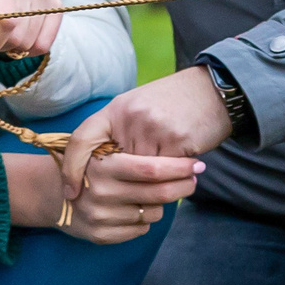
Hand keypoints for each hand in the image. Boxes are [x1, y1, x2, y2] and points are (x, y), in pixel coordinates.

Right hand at [5, 151, 200, 242]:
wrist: (51, 193)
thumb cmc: (88, 164)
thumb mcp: (100, 145)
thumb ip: (132, 146)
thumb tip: (177, 155)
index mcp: (102, 165)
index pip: (152, 169)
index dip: (179, 167)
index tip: (195, 163)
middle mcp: (101, 193)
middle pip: (158, 193)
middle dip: (183, 185)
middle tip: (193, 178)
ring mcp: (100, 217)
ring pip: (154, 213)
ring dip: (162, 203)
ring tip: (157, 192)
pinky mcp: (100, 236)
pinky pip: (141, 229)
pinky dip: (146, 219)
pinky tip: (138, 208)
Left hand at [56, 68, 234, 201]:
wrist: (213, 90)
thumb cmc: (174, 103)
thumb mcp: (138, 109)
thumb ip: (120, 134)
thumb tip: (103, 171)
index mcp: (116, 108)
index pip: (82, 140)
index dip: (71, 168)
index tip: (71, 192)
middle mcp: (130, 116)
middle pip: (114, 166)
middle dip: (121, 183)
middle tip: (128, 194)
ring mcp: (152, 127)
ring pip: (141, 173)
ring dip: (152, 183)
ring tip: (164, 181)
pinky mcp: (176, 139)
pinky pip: (165, 172)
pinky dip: (172, 178)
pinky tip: (184, 171)